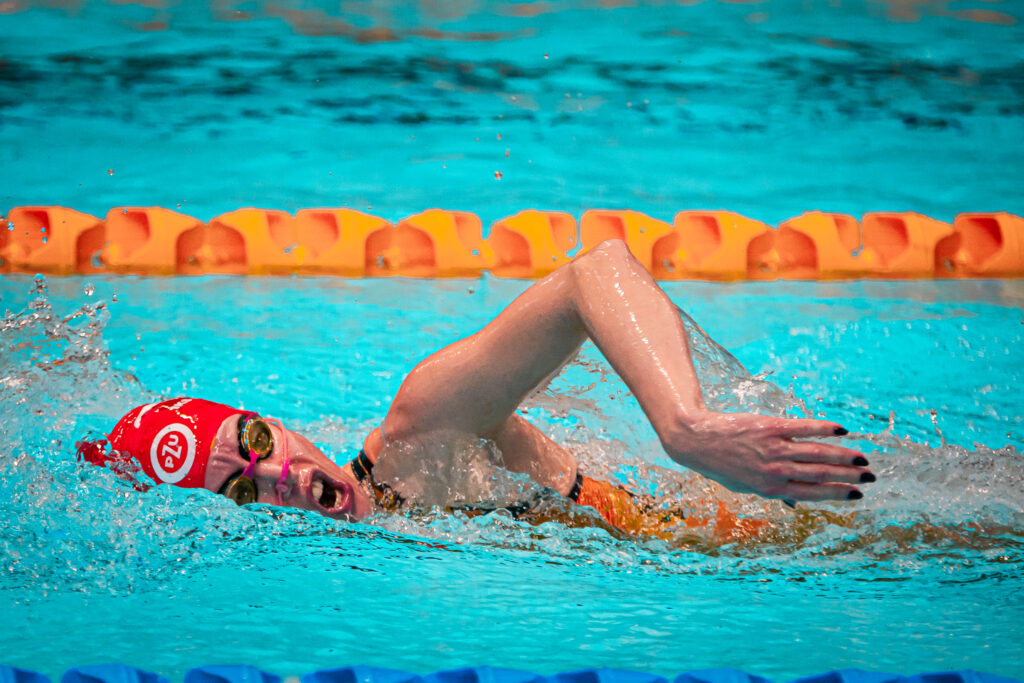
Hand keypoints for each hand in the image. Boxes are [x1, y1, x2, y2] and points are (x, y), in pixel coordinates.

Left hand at [661, 411, 872, 501]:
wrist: (697, 440)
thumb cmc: (722, 465)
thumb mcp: (745, 487)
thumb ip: (773, 493)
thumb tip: (795, 506)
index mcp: (771, 489)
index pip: (813, 494)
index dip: (839, 495)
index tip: (858, 495)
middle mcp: (776, 471)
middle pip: (821, 475)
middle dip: (849, 477)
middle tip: (871, 477)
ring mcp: (774, 449)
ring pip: (818, 454)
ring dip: (845, 456)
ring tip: (863, 458)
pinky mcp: (771, 427)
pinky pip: (804, 428)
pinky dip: (825, 429)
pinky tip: (842, 430)